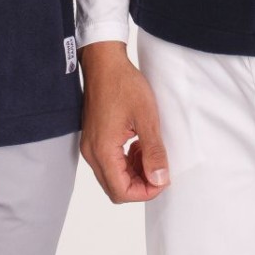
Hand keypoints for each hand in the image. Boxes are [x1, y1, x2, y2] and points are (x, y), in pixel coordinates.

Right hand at [79, 41, 169, 201]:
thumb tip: (160, 179)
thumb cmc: (123, 84)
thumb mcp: (146, 118)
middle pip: (115, 188)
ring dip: (134, 173)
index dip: (146, 192)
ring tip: (150, 153)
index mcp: (102, 150)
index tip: (163, 178)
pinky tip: (139, 145)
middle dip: (140, 184)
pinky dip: (126, 161)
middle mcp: (92, 152)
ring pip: (112, 177)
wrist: (105, 62)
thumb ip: (153, 152)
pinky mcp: (94, 138)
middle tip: (159, 168)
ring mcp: (90, 145)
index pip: (121, 191)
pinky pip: (109, 162)